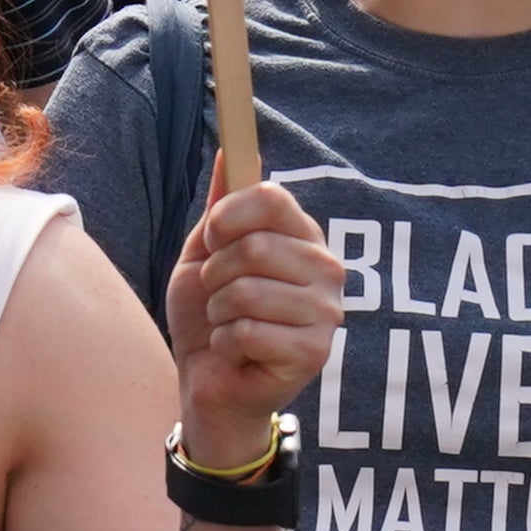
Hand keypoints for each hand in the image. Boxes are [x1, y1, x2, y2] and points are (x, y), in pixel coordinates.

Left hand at [167, 177, 343, 468]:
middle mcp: (325, 269)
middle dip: (215, 274)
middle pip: (254, 246)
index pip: (273, 199)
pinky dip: (226, 343)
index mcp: (302, 238)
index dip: (228, 216)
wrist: (207, 381)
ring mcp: (326, 312)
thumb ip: (220, 207)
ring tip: (228, 326)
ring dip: (218, 312)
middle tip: (218, 296)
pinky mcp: (314, 353)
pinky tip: (238, 352)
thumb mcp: (204, 254)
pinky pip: (248, 331)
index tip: (211, 239)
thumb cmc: (209, 315)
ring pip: (246, 291)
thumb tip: (231, 148)